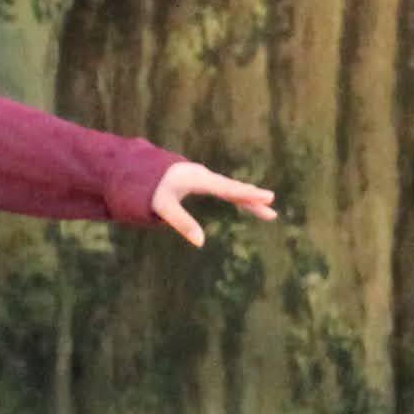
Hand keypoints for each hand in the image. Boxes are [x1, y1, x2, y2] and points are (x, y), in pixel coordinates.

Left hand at [149, 161, 276, 248]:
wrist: (141, 170)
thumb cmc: (152, 189)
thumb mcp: (163, 208)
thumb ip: (182, 223)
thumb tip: (201, 242)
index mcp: (199, 179)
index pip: (229, 188)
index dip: (248, 194)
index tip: (268, 197)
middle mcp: (206, 177)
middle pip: (235, 189)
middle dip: (254, 200)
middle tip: (273, 211)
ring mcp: (205, 178)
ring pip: (232, 189)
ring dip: (249, 199)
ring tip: (267, 210)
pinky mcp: (202, 182)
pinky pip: (225, 190)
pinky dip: (238, 196)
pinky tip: (245, 202)